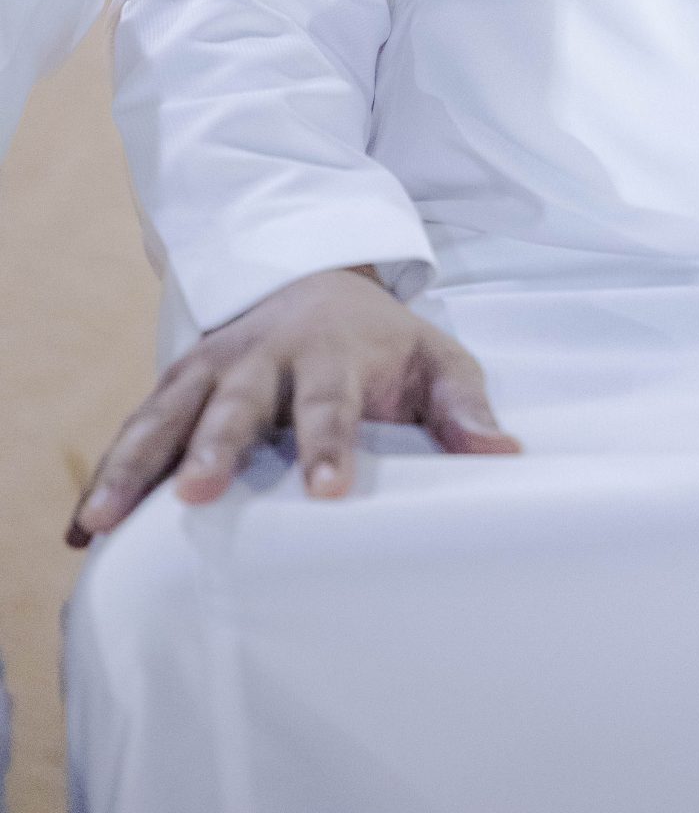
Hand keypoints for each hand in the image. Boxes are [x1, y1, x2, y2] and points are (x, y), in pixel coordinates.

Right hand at [67, 266, 519, 542]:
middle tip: (199, 491)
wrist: (319, 282)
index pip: (333, 401)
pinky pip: (136, 430)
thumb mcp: (436, 358)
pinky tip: (82, 530)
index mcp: (333, 351)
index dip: (330, 444)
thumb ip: (464, 407)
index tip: (328, 491)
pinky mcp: (178, 384)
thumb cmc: (383, 344)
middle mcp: (264, 356)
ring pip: (168, 413)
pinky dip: (108, 475)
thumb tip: (503, 456)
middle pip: (238, 401)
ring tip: (105, 521)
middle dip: (217, 444)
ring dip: (137, 464)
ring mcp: (213, 367)